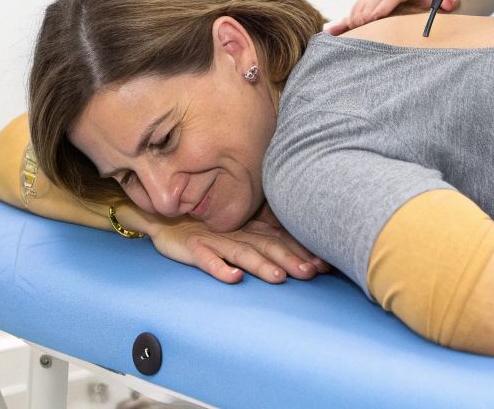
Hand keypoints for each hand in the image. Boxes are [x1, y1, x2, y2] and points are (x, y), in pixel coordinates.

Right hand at [149, 205, 330, 283]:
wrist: (169, 217)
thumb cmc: (210, 228)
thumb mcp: (240, 231)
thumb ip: (265, 239)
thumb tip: (301, 255)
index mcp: (251, 229)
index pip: (280, 240)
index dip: (302, 251)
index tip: (324, 265)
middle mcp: (237, 233)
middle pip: (267, 246)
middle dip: (290, 259)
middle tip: (310, 272)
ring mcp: (215, 240)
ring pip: (241, 253)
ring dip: (260, 265)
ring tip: (277, 277)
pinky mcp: (193, 247)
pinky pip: (206, 259)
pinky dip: (220, 267)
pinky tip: (233, 278)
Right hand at [326, 0, 458, 34]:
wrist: (423, 0)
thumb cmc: (431, 5)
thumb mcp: (440, 4)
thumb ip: (446, 3)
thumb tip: (451, 3)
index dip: (386, 2)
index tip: (378, 15)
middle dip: (368, 9)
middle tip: (362, 23)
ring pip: (364, 1)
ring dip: (356, 13)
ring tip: (352, 27)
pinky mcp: (369, 9)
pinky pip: (354, 14)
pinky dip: (342, 23)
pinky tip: (331, 32)